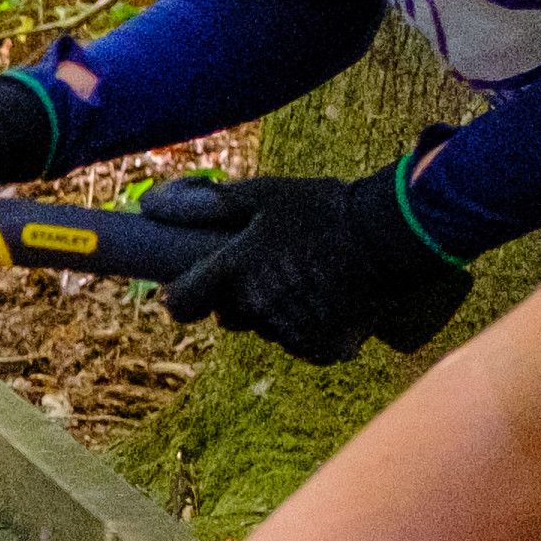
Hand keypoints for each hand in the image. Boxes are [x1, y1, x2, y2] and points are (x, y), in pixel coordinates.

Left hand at [147, 165, 471, 363]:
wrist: (392, 233)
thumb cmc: (322, 208)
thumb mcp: (262, 194)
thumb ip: (204, 204)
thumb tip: (148, 204)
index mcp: (235, 271)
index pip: (181, 304)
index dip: (183, 295)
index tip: (193, 284)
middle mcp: (258, 307)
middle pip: (229, 316)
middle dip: (240, 296)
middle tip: (271, 264)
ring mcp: (292, 331)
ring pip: (266, 329)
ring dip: (275, 310)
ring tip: (307, 274)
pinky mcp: (324, 346)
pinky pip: (301, 343)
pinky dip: (308, 326)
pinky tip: (327, 297)